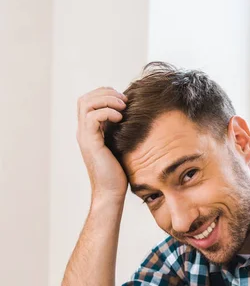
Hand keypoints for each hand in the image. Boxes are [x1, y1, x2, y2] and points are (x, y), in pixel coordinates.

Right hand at [77, 87, 128, 201]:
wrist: (111, 193)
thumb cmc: (118, 174)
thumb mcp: (118, 146)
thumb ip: (117, 131)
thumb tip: (130, 116)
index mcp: (88, 132)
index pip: (88, 101)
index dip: (104, 94)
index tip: (123, 101)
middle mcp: (83, 132)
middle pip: (84, 99)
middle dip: (105, 93)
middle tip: (124, 101)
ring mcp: (85, 137)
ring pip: (86, 104)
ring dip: (106, 100)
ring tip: (123, 107)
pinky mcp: (91, 143)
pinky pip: (92, 117)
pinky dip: (107, 112)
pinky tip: (120, 118)